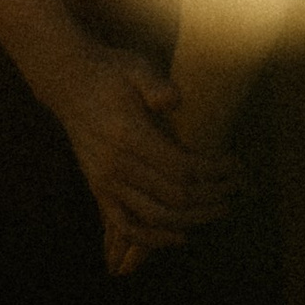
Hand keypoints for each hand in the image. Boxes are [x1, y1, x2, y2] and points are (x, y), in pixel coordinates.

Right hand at [36, 33, 237, 254]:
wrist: (69, 82)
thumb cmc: (110, 72)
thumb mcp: (135, 66)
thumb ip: (155, 84)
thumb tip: (174, 101)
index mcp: (129, 136)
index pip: (181, 168)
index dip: (214, 173)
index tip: (236, 167)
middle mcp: (116, 165)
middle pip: (174, 197)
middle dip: (211, 197)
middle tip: (236, 190)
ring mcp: (105, 182)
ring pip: (155, 216)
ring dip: (192, 219)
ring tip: (219, 210)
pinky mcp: (99, 190)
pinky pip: (126, 226)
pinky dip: (154, 238)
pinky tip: (181, 237)